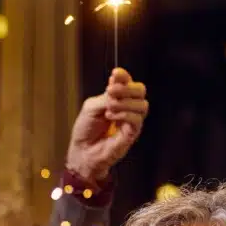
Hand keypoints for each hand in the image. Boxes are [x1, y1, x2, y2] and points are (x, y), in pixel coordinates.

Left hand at [65, 67, 148, 183]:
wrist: (83, 151)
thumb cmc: (86, 130)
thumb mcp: (91, 107)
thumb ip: (106, 96)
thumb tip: (118, 86)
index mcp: (117, 97)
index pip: (127, 82)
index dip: (124, 76)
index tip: (115, 74)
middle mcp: (127, 106)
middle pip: (140, 90)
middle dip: (127, 88)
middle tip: (110, 91)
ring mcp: (131, 120)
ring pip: (142, 104)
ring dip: (125, 102)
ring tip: (109, 108)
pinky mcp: (133, 133)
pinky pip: (137, 119)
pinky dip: (124, 114)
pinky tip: (111, 117)